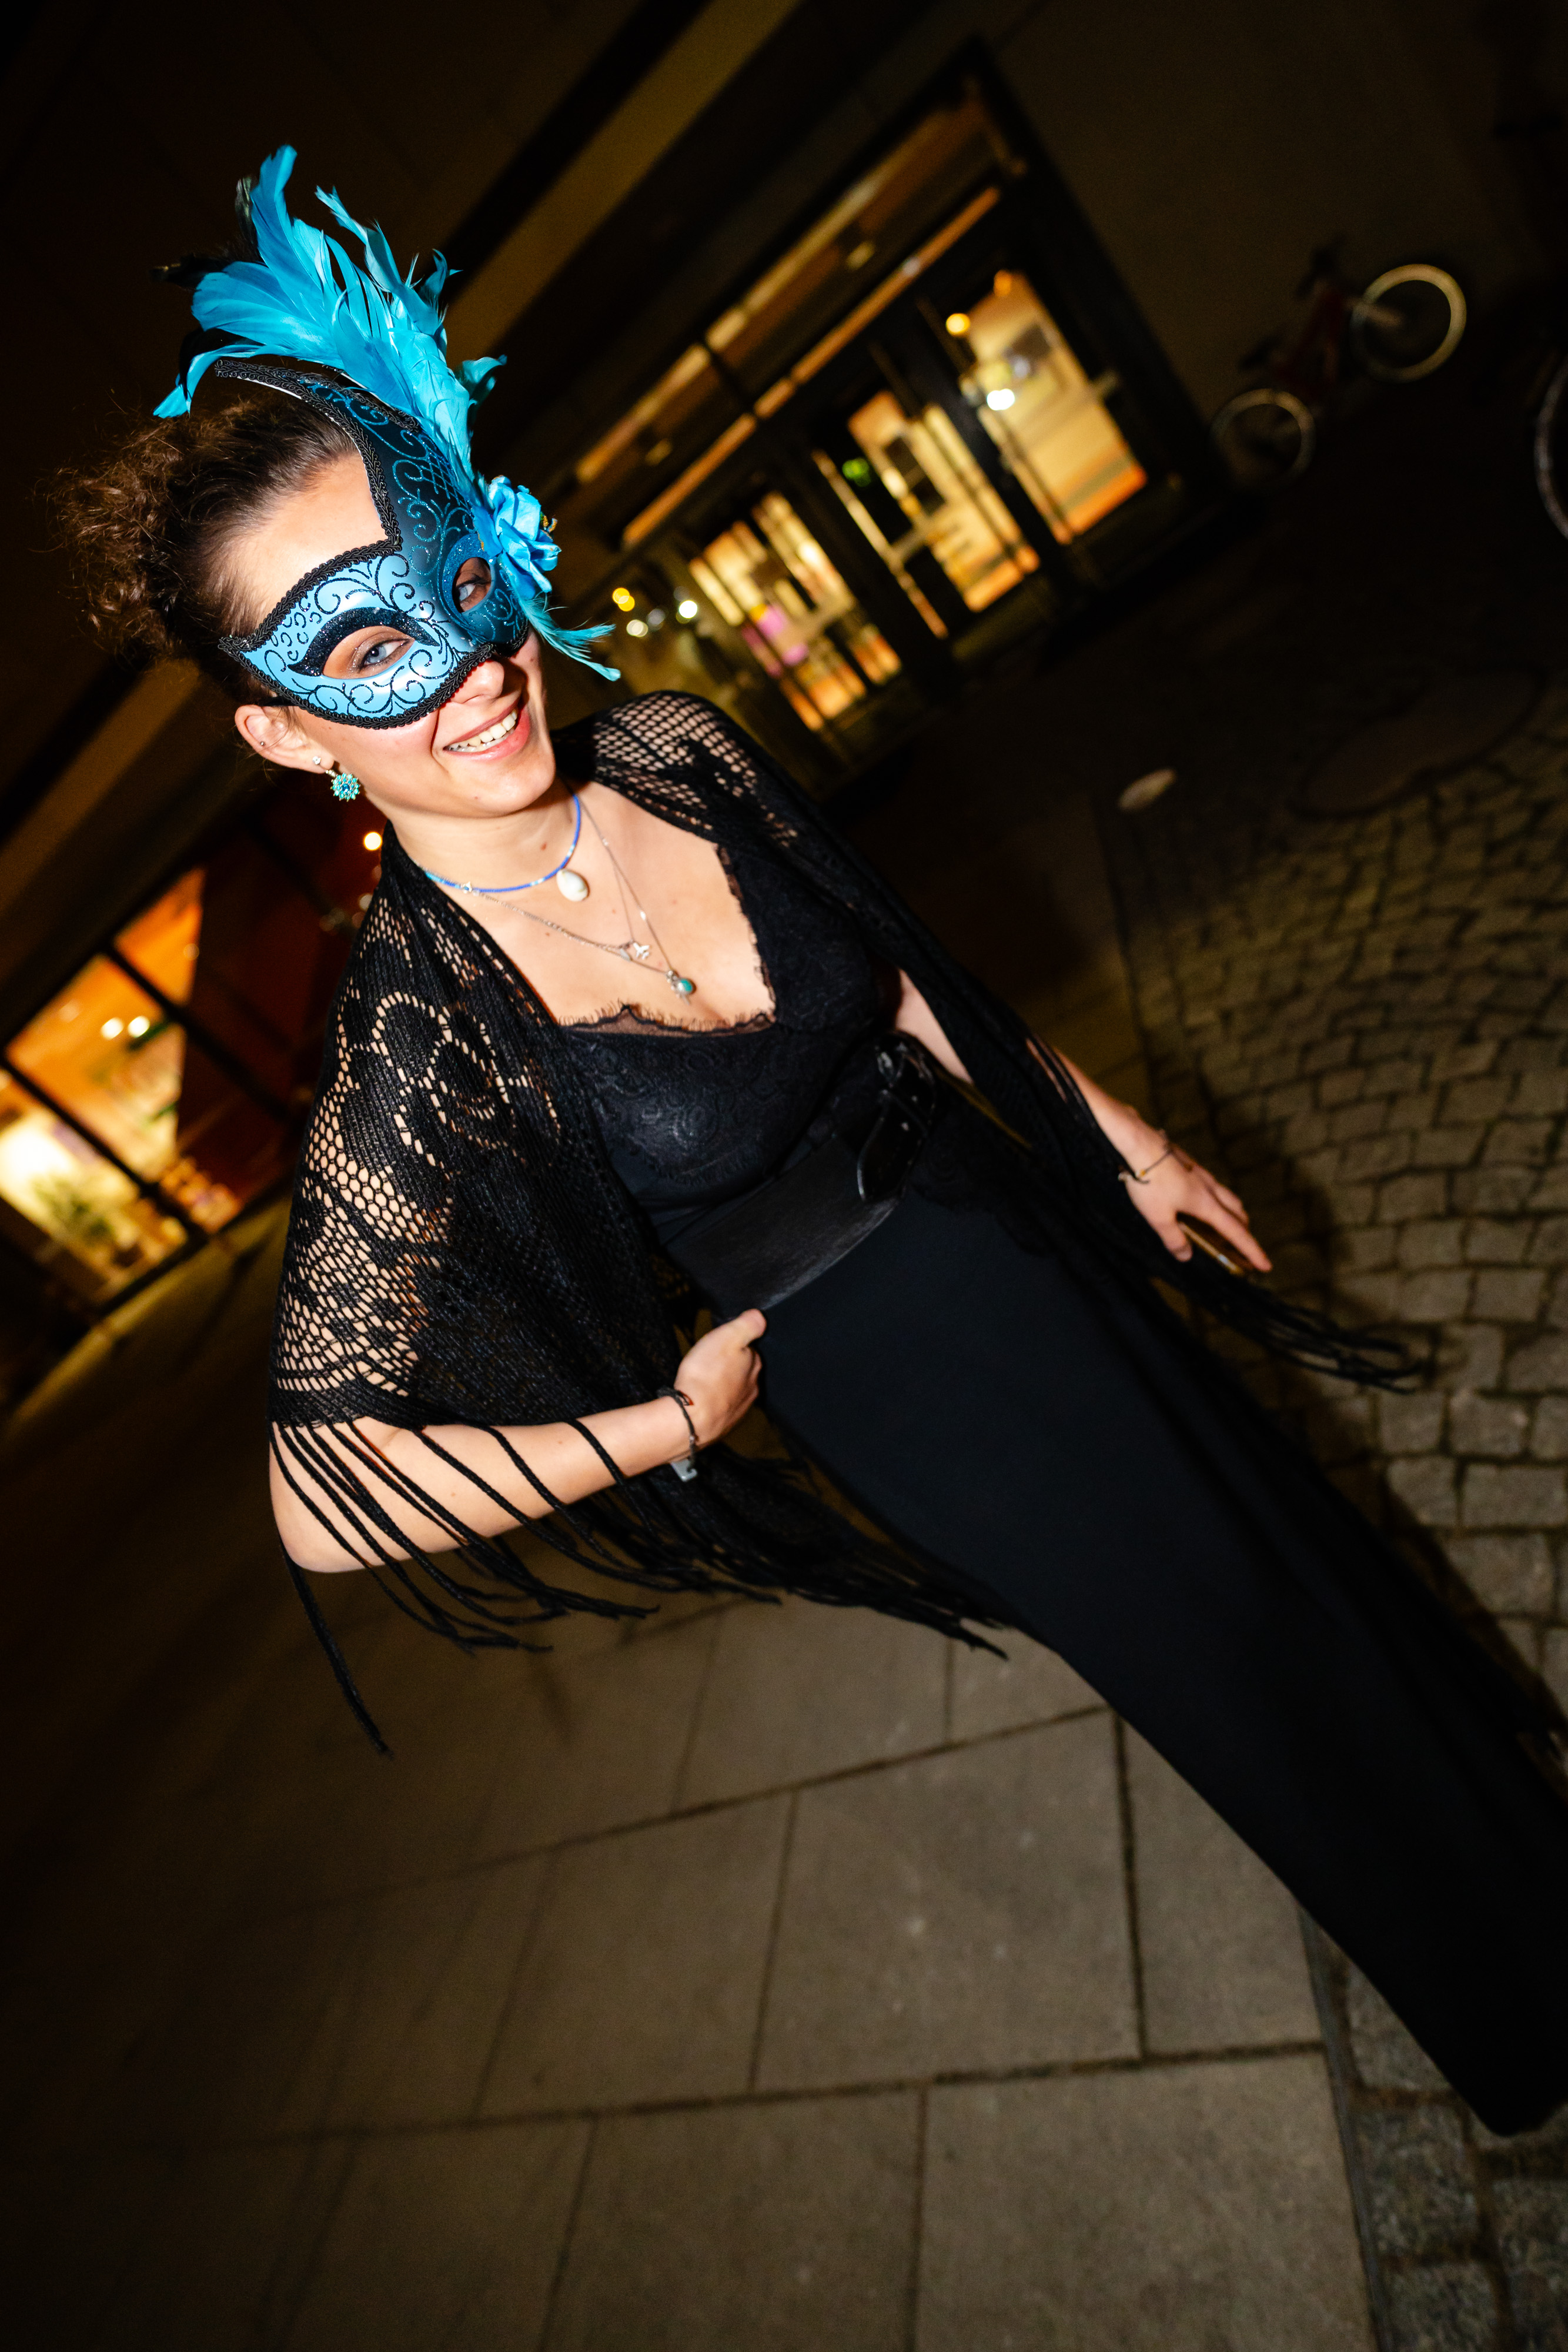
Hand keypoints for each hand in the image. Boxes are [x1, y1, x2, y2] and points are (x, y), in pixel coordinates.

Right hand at [672, 1308, 766, 1446]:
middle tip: (711, 1359)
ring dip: (723, 1384)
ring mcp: (739, 1408)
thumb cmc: (706, 1375)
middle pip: (744, 1371)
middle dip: (731, 1365)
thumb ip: (747, 1325)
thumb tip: (760, 1317)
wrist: (691, 1417)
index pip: (751, 1349)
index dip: (736, 1343)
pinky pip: (723, 1407)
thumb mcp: (727, 1338)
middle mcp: (752, 1388)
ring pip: (735, 1390)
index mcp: (754, 1365)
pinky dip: (715, 1401)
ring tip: (706, 1379)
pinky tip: (703, 1398)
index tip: (722, 1342)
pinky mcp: (725, 1423)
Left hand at [1122, 1137, 1271, 1272]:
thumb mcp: (1158, 1217)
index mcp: (1206, 1204)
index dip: (1252, 1251)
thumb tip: (1186, 1256)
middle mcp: (1209, 1188)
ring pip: (1226, 1196)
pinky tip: (1198, 1201)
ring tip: (1224, 1224)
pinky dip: (1215, 1199)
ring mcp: (1201, 1174)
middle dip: (1244, 1230)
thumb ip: (1173, 1238)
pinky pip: (1211, 1186)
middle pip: (1237, 1212)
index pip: (1236, 1233)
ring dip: (1231, 1213)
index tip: (1265, 1266)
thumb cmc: (1149, 1180)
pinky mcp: (1189, 1165)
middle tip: (1242, 1246)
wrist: (1139, 1143)